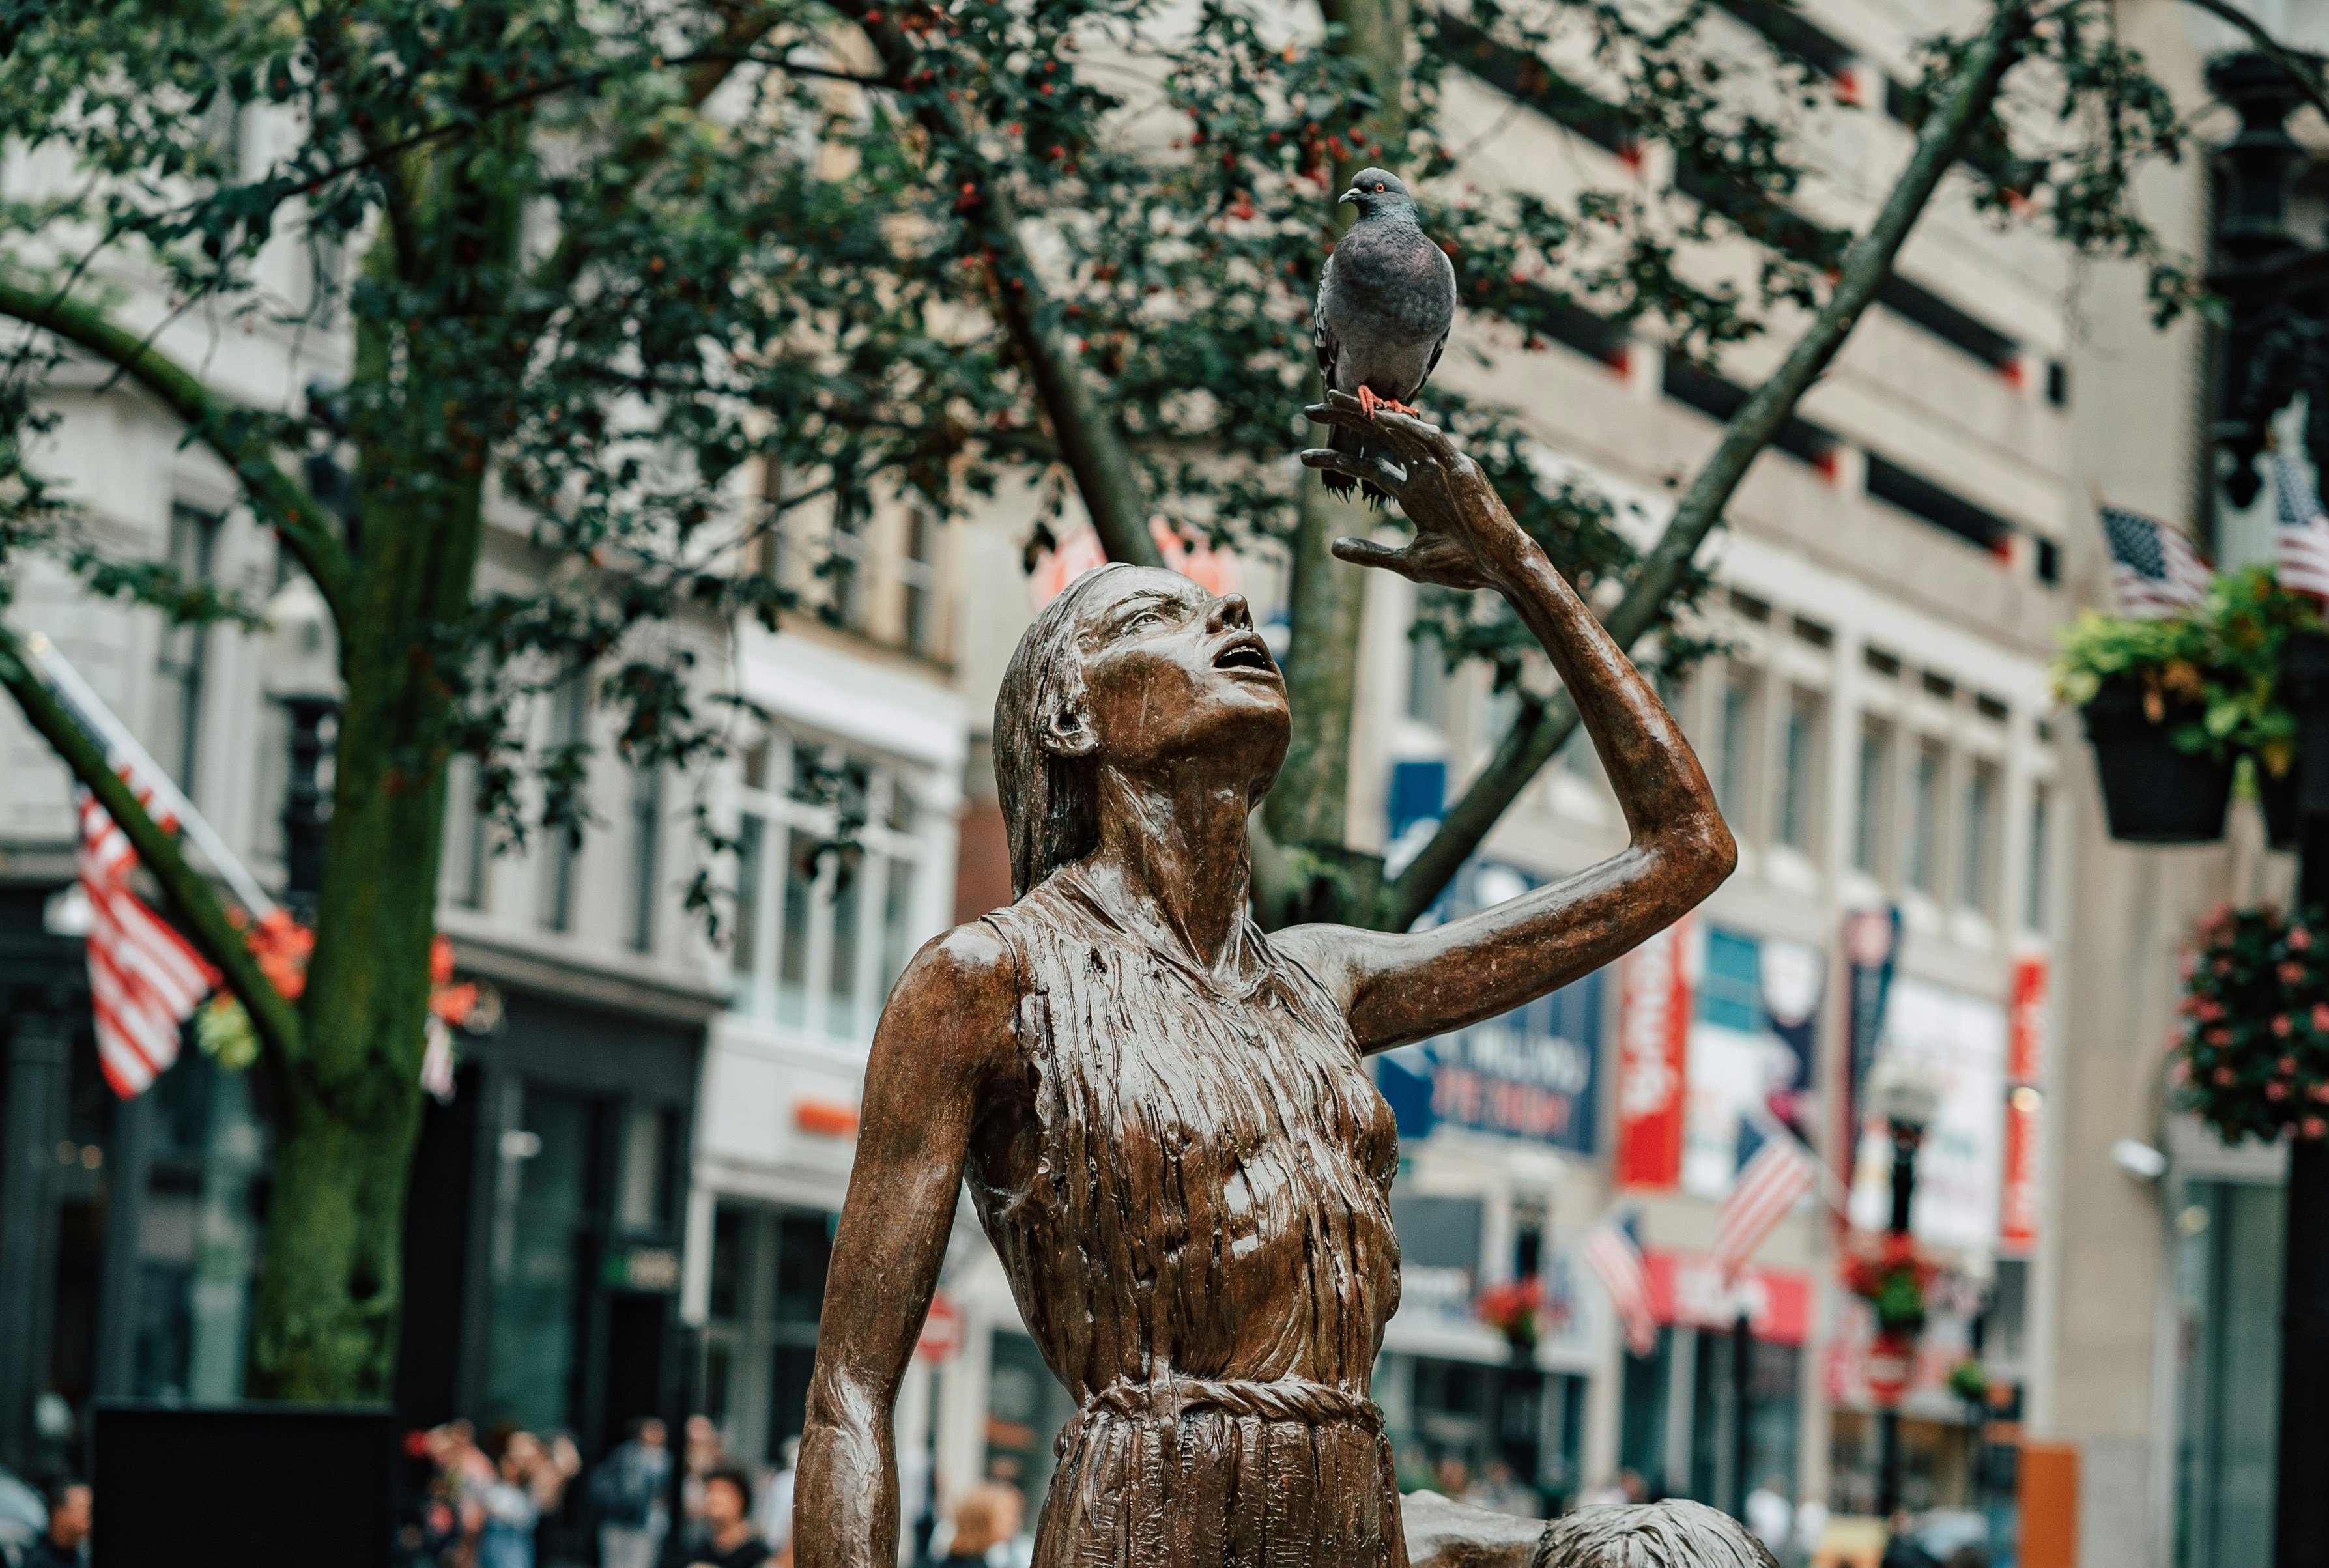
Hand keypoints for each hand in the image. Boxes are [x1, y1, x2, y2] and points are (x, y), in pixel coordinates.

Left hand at [1300, 391, 1529, 589]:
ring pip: (1401, 428)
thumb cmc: (1460, 566)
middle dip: (1345, 421)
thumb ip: (1369, 553)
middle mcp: (1425, 473)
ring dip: (1369, 412)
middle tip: (1309, 410)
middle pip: (1379, 437)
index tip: (1304, 456)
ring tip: (1335, 400)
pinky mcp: (1462, 467)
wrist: (1499, 569)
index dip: (1338, 459)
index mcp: (1414, 492)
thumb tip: (1331, 545)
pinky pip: (1433, 440)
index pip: (1368, 467)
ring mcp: (1443, 466)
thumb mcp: (1405, 561)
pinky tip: (1382, 416)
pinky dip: (1409, 427)